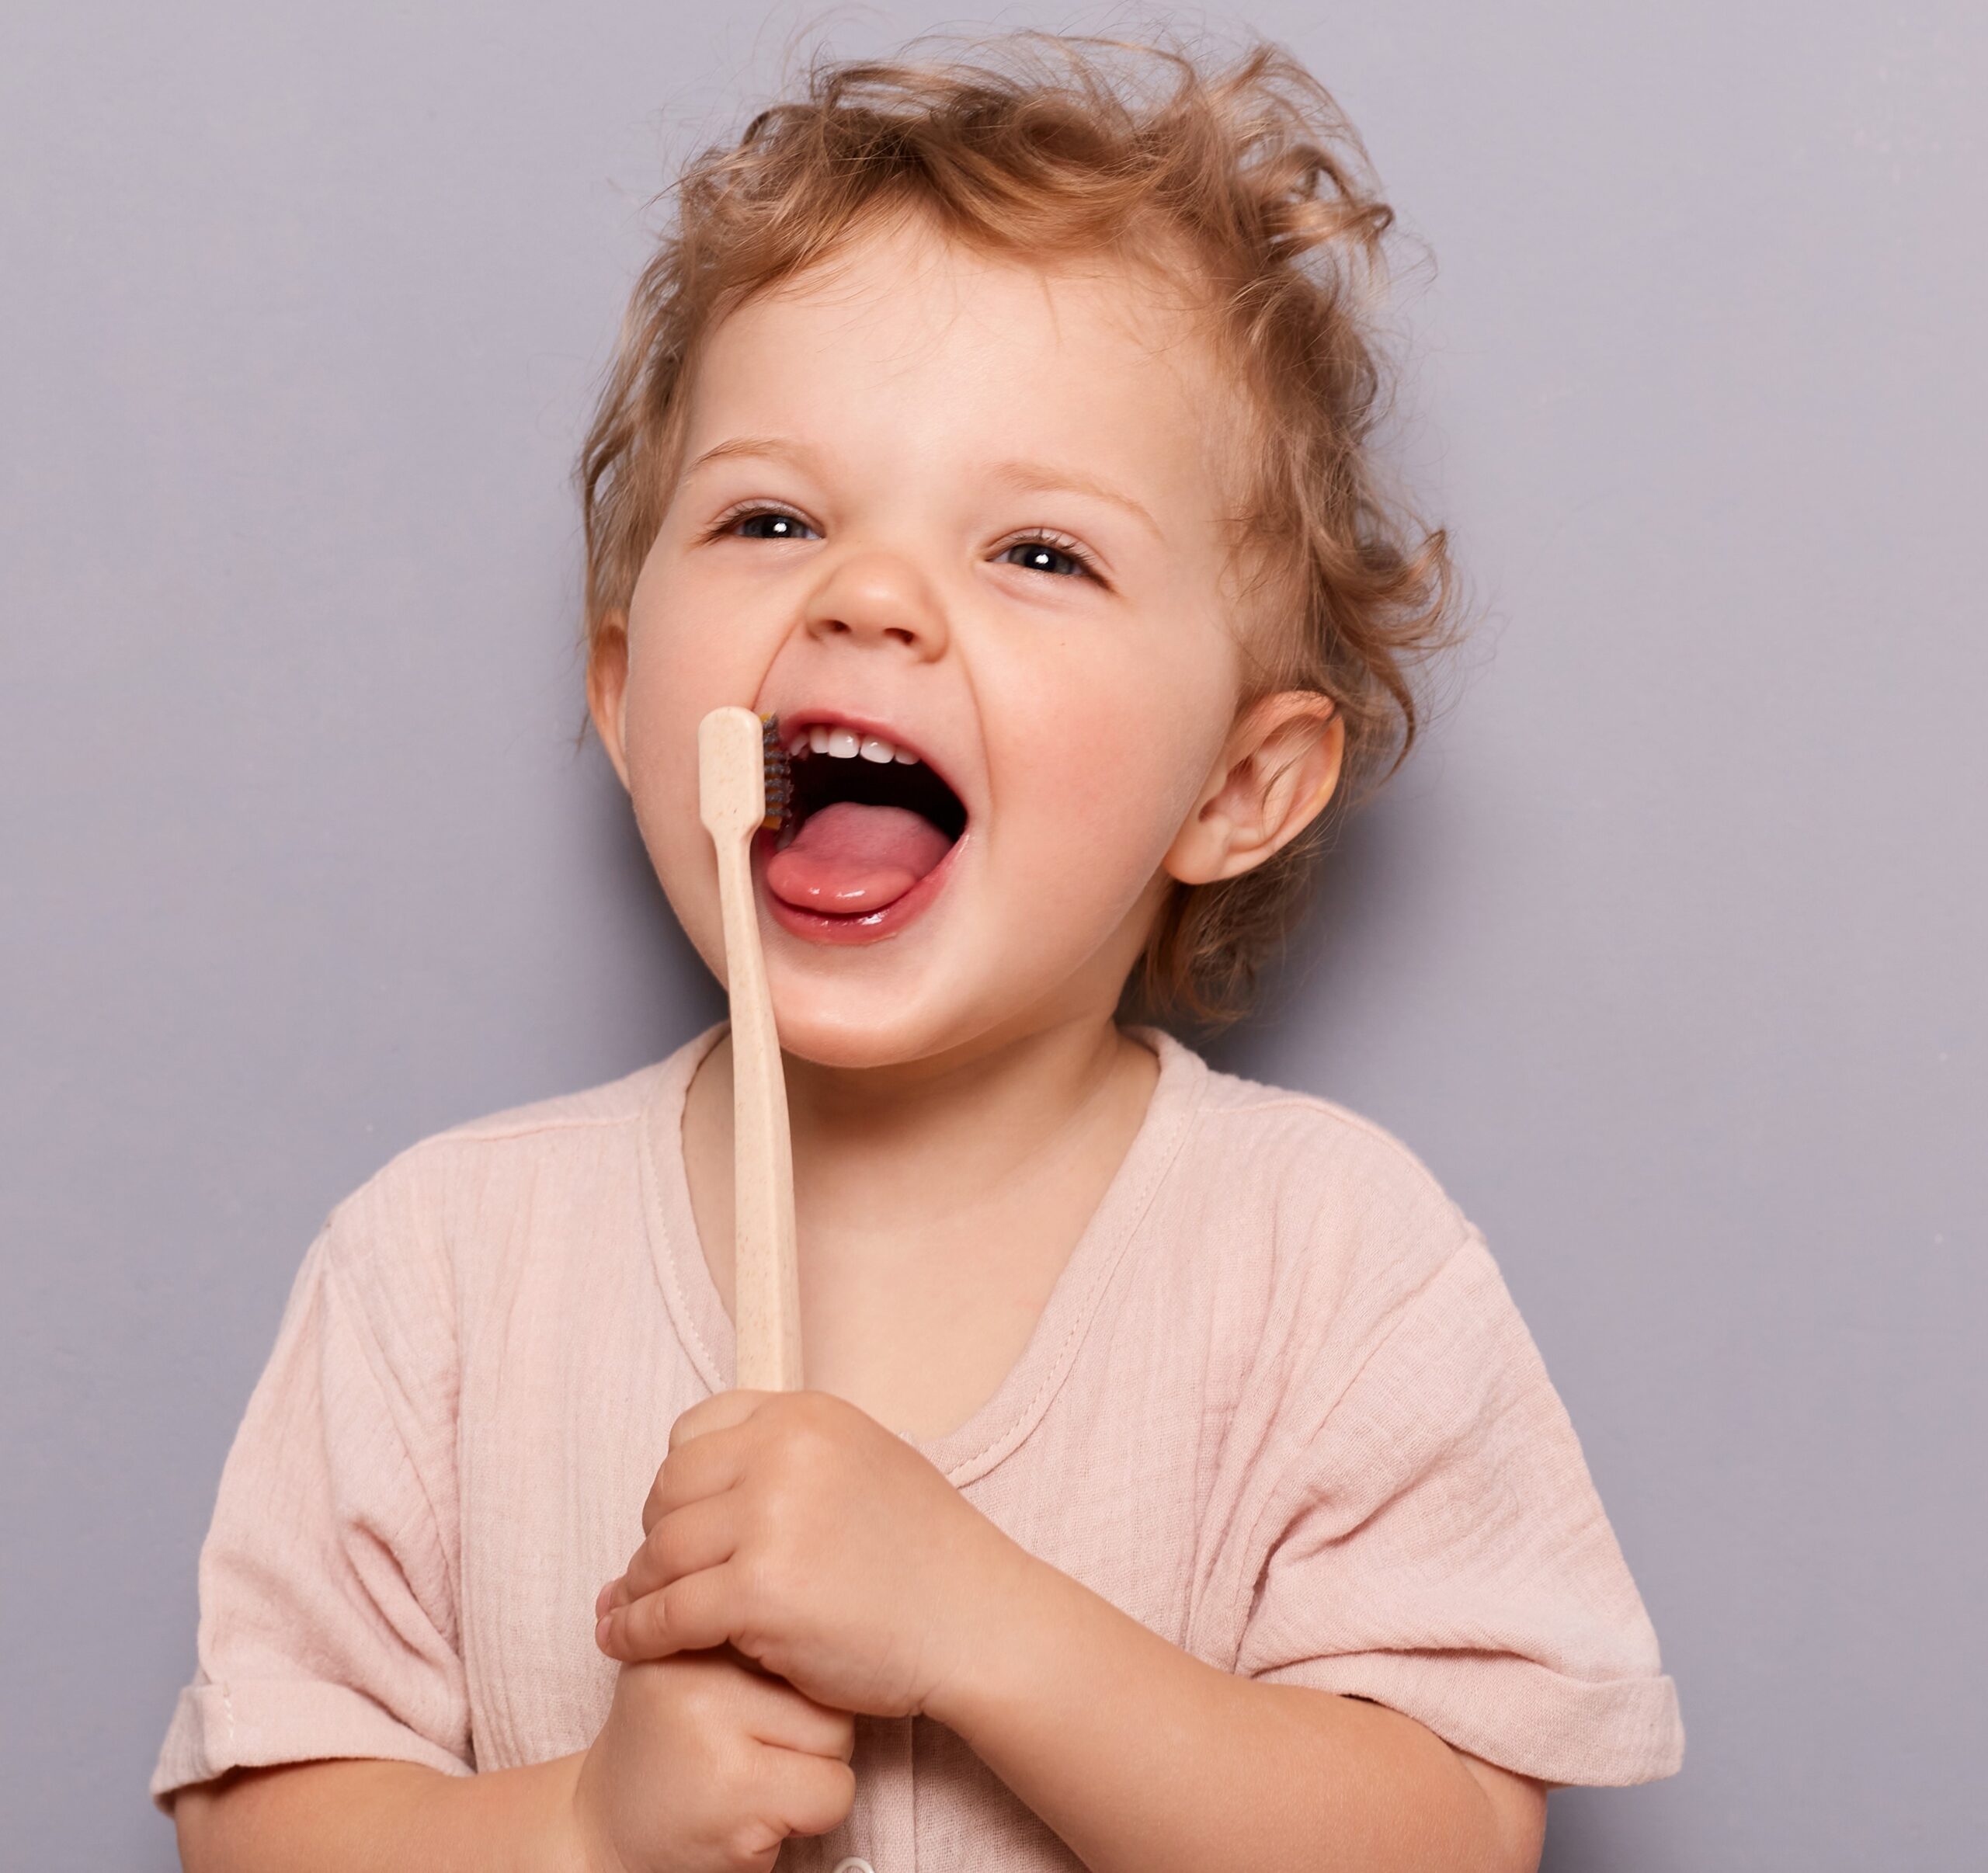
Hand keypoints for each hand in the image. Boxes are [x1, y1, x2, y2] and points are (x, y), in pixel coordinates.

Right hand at [569, 1649, 854, 1872]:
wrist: (602, 1837)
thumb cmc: (663, 1753)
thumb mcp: (676, 1672)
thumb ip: (724, 1628)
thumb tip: (794, 1580)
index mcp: (682, 1641)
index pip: (789, 1634)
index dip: (789, 1684)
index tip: (754, 1712)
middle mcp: (694, 1677)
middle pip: (819, 1684)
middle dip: (810, 1729)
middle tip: (755, 1757)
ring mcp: (714, 1737)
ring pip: (836, 1735)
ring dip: (815, 1771)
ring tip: (757, 1783)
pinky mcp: (739, 1796)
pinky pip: (832, 1792)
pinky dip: (813, 1816)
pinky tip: (761, 1818)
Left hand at [593, 1389, 1025, 1720]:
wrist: (977, 1622)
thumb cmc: (925, 1553)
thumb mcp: (862, 1461)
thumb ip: (789, 1457)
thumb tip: (697, 1476)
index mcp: (806, 1415)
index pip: (694, 1431)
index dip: (678, 1481)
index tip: (677, 1517)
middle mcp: (783, 1453)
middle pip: (669, 1490)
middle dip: (655, 1535)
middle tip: (653, 1573)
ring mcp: (771, 1522)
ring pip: (660, 1552)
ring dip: (638, 1588)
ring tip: (631, 1609)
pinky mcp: (760, 1594)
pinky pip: (667, 1614)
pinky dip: (635, 1631)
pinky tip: (623, 1642)